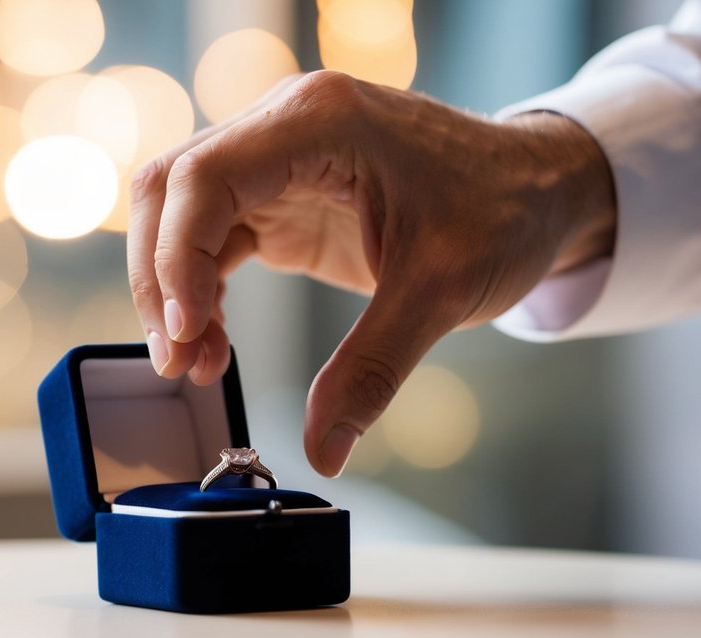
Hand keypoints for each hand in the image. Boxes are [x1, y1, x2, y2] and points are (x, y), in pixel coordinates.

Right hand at [128, 71, 614, 476]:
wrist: (540, 189)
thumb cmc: (504, 211)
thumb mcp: (441, 293)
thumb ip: (372, 372)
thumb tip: (325, 453)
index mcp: (319, 122)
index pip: (204, 176)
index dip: (175, 257)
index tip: (185, 333)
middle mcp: (285, 127)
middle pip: (171, 190)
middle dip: (160, 278)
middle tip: (178, 360)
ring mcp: (279, 159)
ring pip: (180, 214)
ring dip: (174, 290)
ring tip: (197, 363)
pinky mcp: (283, 196)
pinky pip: (213, 237)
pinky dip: (202, 291)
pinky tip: (214, 341)